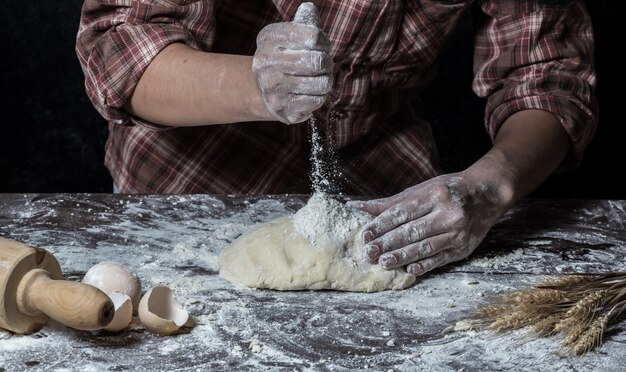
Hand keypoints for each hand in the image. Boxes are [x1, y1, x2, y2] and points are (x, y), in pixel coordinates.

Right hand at [252, 3, 332, 123]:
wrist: (263, 92)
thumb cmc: (284, 59)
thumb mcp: (289, 37)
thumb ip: (303, 23)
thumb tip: (309, 9)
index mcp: (269, 38)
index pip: (313, 35)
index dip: (323, 42)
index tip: (319, 45)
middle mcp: (266, 62)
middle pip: (318, 61)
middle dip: (327, 63)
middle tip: (322, 65)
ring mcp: (274, 87)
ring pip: (322, 83)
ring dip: (325, 81)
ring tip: (317, 79)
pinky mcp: (283, 108)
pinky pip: (318, 100)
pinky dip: (320, 96)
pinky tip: (310, 93)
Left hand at [348, 173, 507, 275]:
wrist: (487, 195)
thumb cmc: (448, 191)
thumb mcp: (421, 190)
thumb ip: (391, 203)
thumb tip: (357, 207)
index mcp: (435, 195)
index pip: (403, 212)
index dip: (382, 225)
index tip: (365, 234)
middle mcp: (448, 214)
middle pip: (412, 231)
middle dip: (388, 243)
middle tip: (369, 253)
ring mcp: (458, 233)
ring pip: (425, 247)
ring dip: (402, 257)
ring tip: (383, 263)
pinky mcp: (463, 249)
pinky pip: (439, 259)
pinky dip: (423, 265)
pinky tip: (408, 270)